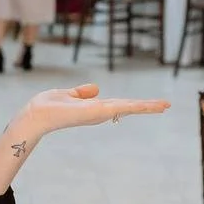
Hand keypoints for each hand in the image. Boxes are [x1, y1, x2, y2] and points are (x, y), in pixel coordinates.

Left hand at [25, 83, 169, 137]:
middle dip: (147, 107)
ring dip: (148, 106)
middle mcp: (99, 112)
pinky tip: (150, 105)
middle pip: (128, 107)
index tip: (149, 104)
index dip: (134, 103)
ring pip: (129, 107)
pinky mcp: (98, 112)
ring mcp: (100, 113)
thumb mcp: (67, 94)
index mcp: (94, 107)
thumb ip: (81, 92)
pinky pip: (121, 107)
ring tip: (166, 105)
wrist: (37, 114)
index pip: (119, 104)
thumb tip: (96, 88)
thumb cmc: (47, 106)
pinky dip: (136, 106)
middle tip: (166, 105)